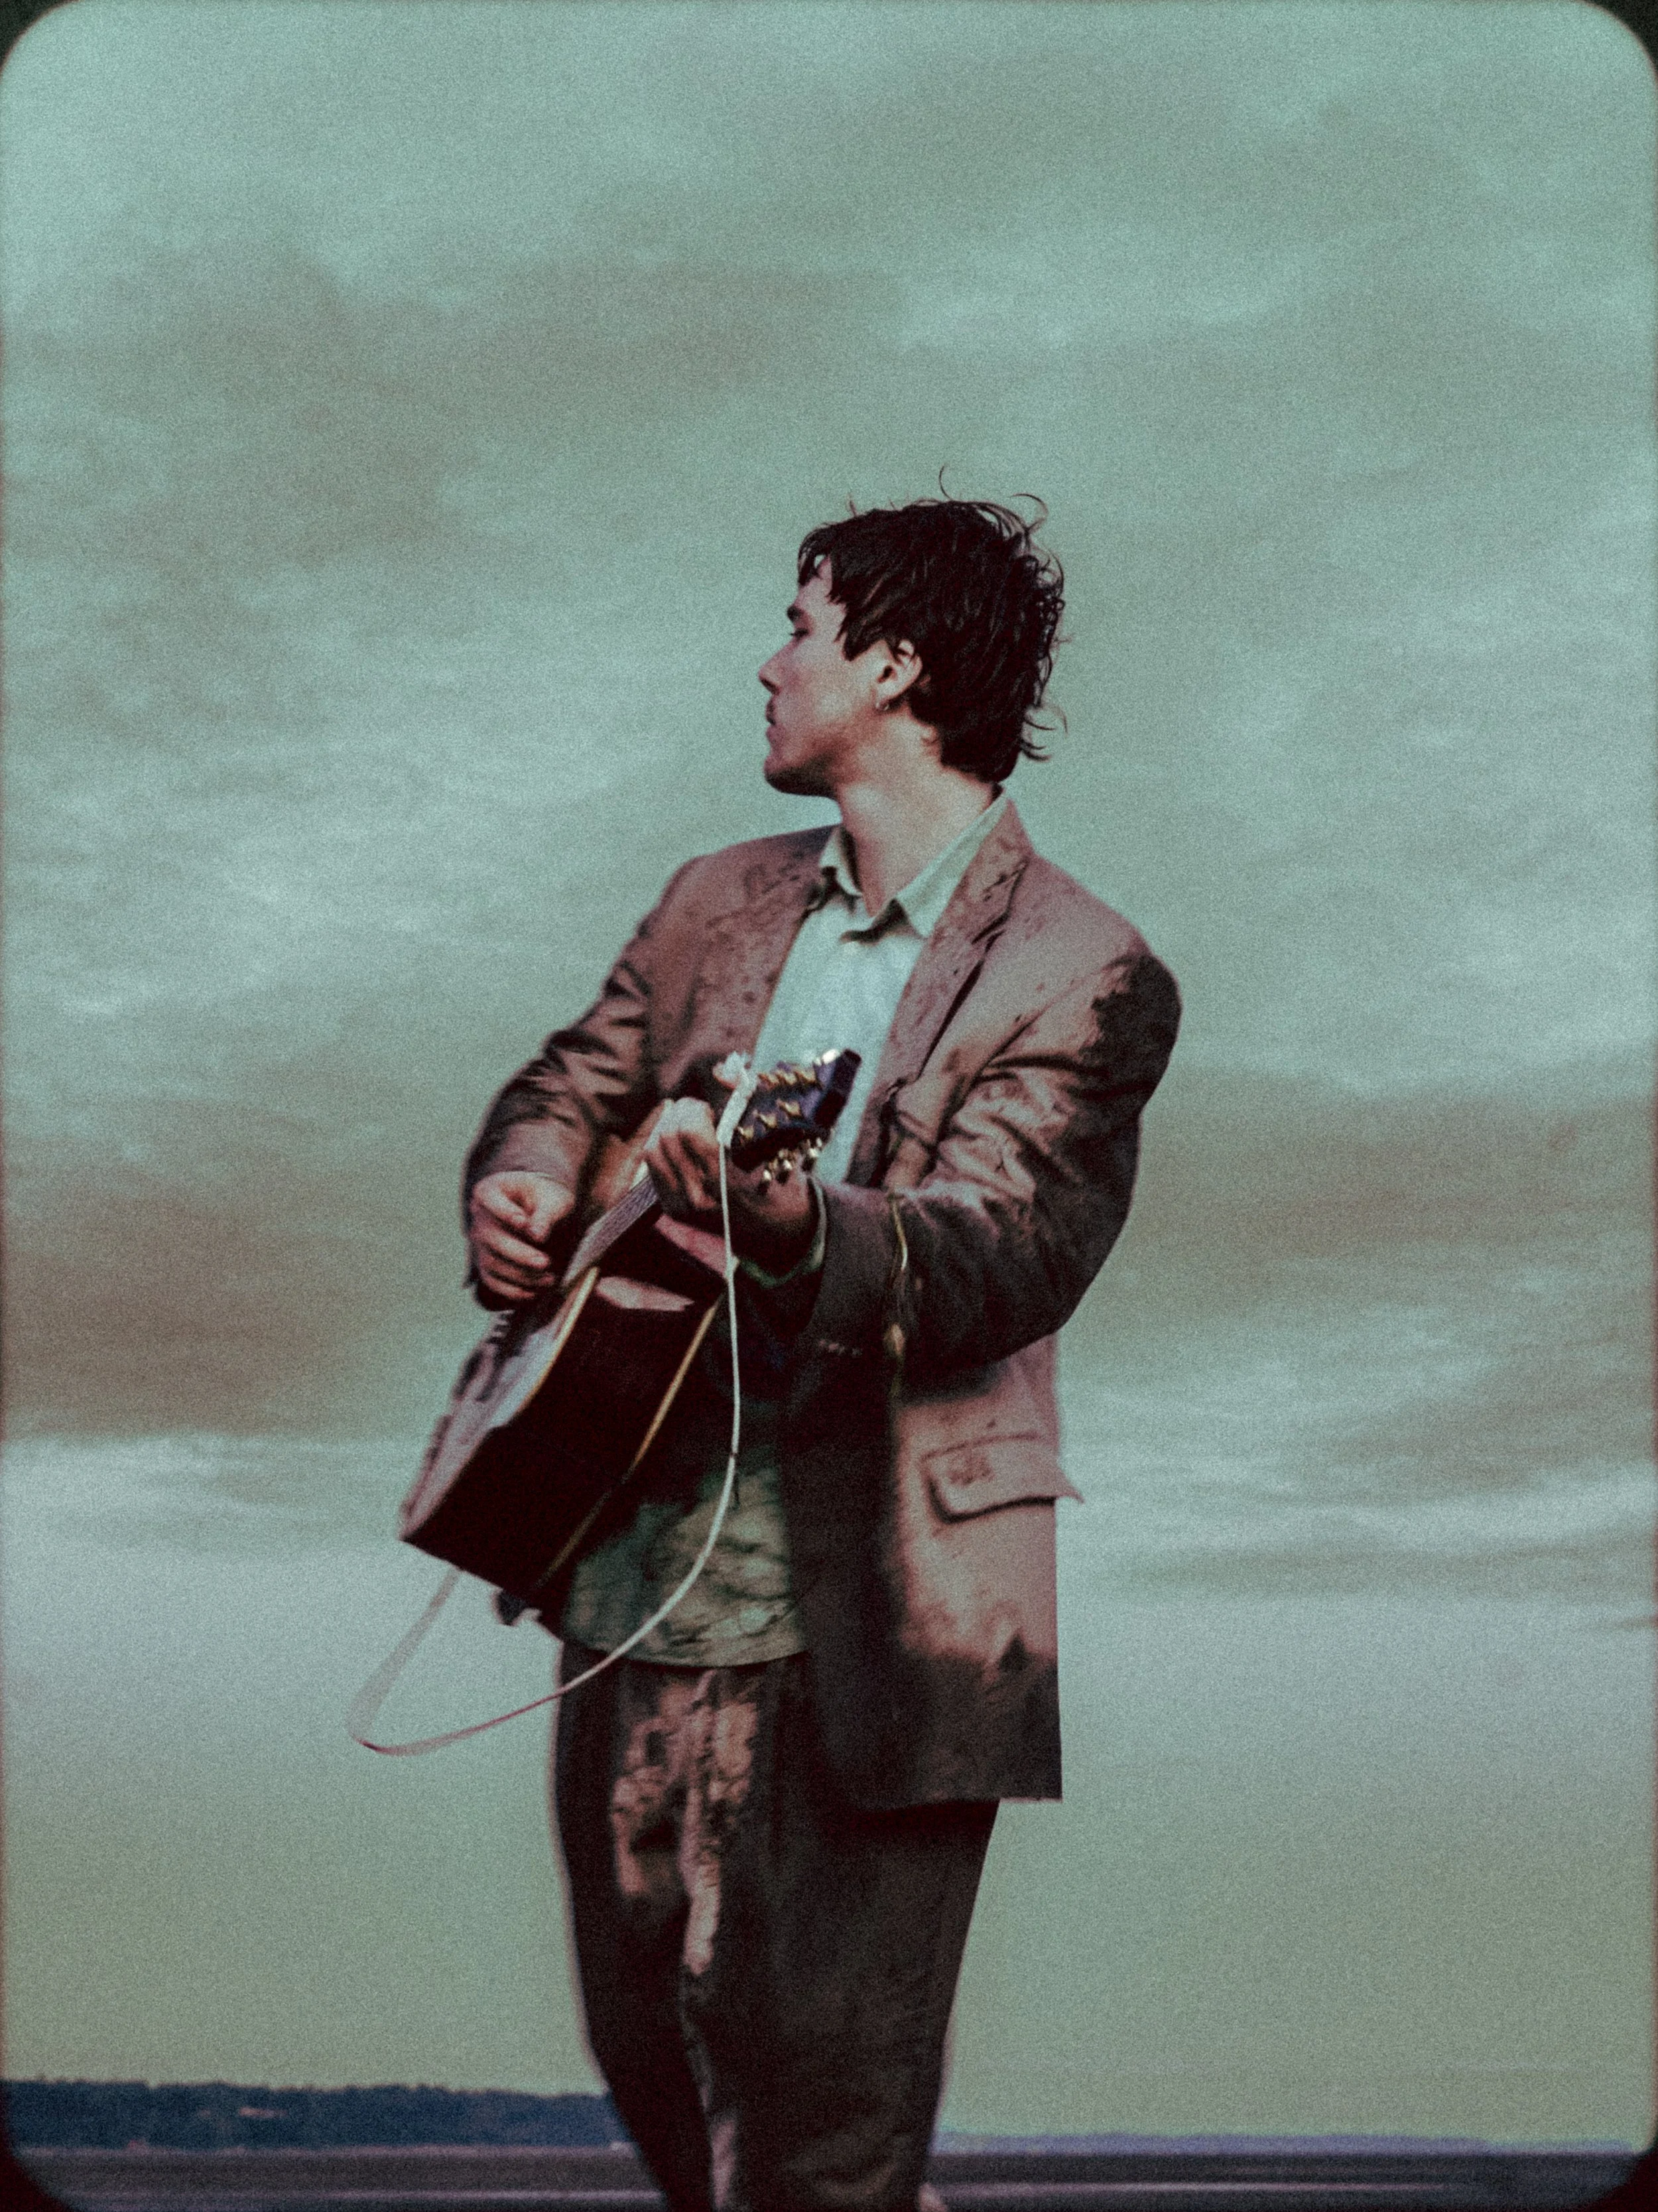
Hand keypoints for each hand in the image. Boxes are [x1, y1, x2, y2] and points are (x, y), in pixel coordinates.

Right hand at [468, 1171, 575, 1302]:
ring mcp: (480, 1242)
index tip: (524, 1223)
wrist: (542, 1208)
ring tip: (549, 1278)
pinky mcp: (487, 1262)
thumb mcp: (552, 1199)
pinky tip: (534, 1292)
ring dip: (520, 1275)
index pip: (489, 1200)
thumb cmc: (546, 1198)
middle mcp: (479, 1217)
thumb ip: (545, 1214)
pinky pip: (493, 1280)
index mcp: (490, 1191)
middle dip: (519, 1254)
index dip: (505, 1213)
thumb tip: (537, 1235)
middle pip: (491, 1238)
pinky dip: (512, 1290)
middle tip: (545, 1262)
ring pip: (492, 1262)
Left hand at [643, 1094, 815, 1275]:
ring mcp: (685, 1206)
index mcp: (728, 1179)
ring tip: (692, 1128)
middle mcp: (702, 1196)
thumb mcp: (772, 1141)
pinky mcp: (673, 1210)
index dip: (697, 1109)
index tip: (713, 1110)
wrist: (777, 1229)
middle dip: (683, 1114)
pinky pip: (653, 1167)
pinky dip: (663, 1147)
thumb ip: (745, 1102)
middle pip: (668, 1136)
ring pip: (655, 1150)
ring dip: (669, 1128)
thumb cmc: (780, 1179)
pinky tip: (681, 1144)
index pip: (688, 1130)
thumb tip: (722, 1070)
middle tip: (703, 1115)